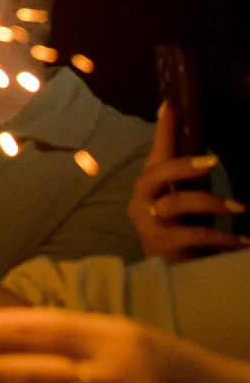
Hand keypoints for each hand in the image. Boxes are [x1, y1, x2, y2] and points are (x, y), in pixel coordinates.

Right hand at [126, 102, 238, 261]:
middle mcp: (142, 203)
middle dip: (184, 165)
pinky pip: (195, 235)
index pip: (157, 154)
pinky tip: (243, 242)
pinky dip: (223, 237)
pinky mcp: (162, 247)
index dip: (164, 131)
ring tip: (242, 207)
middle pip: (157, 174)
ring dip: (212, 202)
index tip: (171, 105)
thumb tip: (210, 157)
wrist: (174, 277)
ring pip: (176, 204)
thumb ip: (190, 183)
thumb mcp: (188, 205)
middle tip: (213, 161)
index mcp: (149, 188)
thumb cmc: (183, 235)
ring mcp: (149, 225)